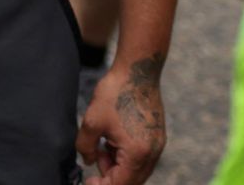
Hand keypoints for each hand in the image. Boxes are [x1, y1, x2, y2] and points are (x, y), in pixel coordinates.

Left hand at [78, 56, 167, 184]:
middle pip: (131, 181)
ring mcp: (158, 145)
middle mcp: (152, 153)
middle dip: (111, 176)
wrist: (137, 69)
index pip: (120, 184)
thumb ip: (86, 148)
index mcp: (138, 153)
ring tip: (103, 147)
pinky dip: (126, 156)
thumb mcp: (92, 122)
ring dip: (118, 167)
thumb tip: (89, 162)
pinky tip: (113, 140)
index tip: (88, 180)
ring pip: (136, 170)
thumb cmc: (115, 93)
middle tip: (95, 159)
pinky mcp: (157, 137)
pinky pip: (141, 158)